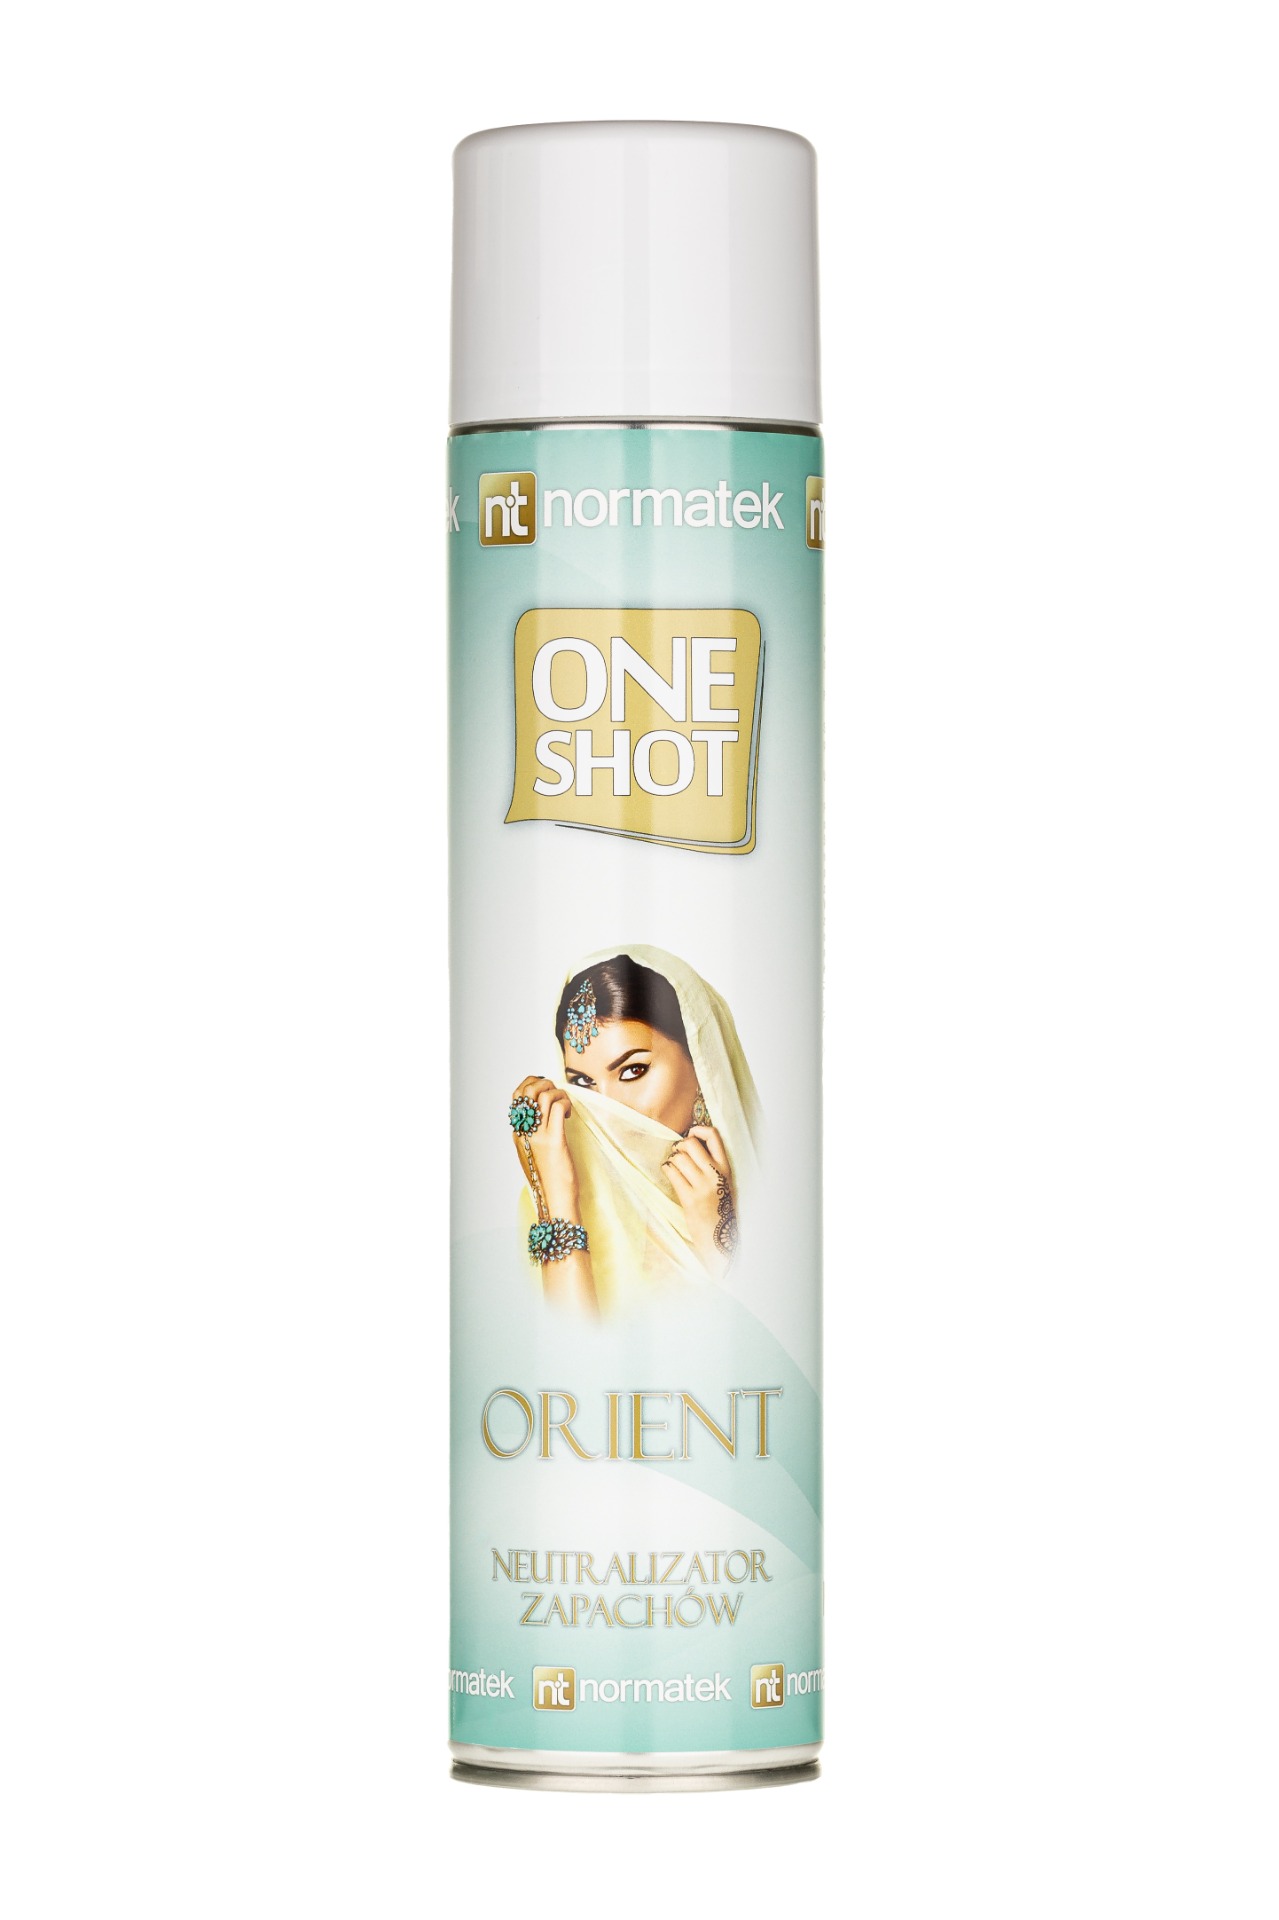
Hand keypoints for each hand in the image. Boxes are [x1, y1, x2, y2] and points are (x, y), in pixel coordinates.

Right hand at [510, 1076, 579, 1218]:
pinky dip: (566, 1103)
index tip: (546, 1087)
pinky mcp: (554, 1141)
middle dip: (546, 1083)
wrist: (554, 1201)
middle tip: (558, 1096)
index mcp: (518, 1133)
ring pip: (544, 1095)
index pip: (516, 1096)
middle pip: (528, 1090)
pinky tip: (570, 1115)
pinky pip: (558, 1108)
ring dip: (559, 1093)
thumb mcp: (533, 1152)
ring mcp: (538, 1136)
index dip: (531, 1082)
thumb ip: (534, 1133)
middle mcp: (525, 1132)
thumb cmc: (548, 1178)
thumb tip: (543, 1114)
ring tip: (566, 1107)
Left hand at [664, 1125, 736, 1273]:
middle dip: (679, 1145)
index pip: (714, 1136)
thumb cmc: (718, 1209)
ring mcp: (702, 1186)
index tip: (691, 1133)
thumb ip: (711, 1165)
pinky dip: (667, 1169)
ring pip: (679, 1158)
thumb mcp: (723, 1183)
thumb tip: (690, 1144)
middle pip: (691, 1144)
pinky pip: (672, 1173)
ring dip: (672, 1159)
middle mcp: (715, 1174)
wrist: (719, 1237)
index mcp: (725, 1168)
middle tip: (678, 1153)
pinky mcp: (690, 1198)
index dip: (698, 1129)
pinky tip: (669, 1173)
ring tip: (674, 1166)